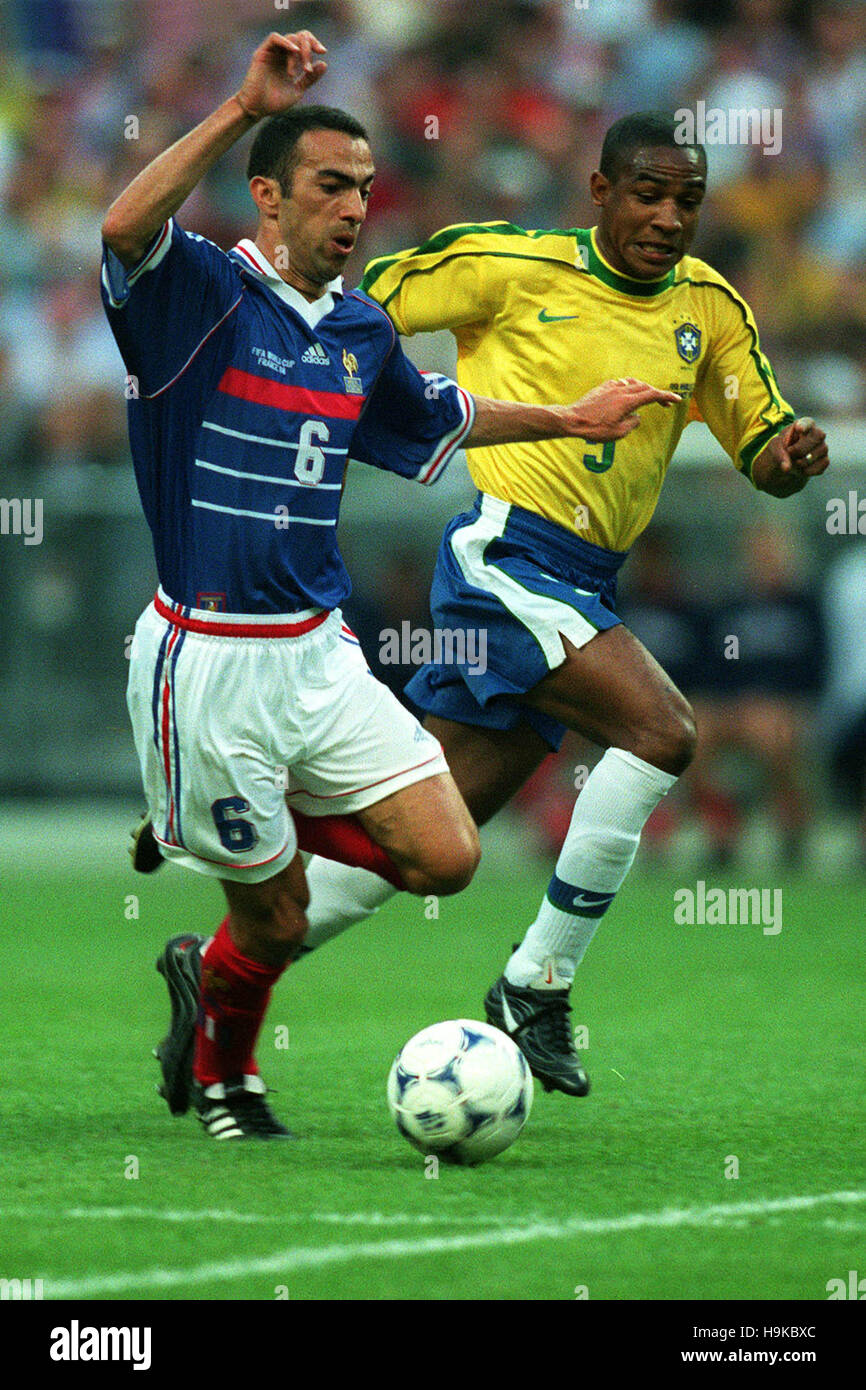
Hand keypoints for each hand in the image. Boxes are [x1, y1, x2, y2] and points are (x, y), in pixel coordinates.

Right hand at [235, 30, 327, 119]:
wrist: (257, 110)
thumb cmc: (275, 102)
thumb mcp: (298, 90)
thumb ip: (310, 78)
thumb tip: (324, 63)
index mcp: (289, 60)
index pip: (303, 42)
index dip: (314, 43)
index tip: (323, 52)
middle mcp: (280, 53)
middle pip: (298, 37)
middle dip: (309, 47)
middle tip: (310, 63)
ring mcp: (271, 52)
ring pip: (289, 38)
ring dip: (300, 50)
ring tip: (303, 68)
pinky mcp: (262, 53)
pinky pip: (274, 38)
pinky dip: (286, 42)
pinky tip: (295, 51)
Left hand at [565, 377, 681, 442]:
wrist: (572, 420)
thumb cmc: (594, 429)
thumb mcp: (618, 433)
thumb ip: (632, 423)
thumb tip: (636, 416)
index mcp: (627, 401)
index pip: (652, 395)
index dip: (667, 396)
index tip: (677, 399)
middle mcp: (621, 390)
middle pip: (645, 387)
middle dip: (657, 394)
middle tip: (665, 403)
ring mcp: (611, 387)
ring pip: (634, 383)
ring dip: (644, 389)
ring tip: (649, 398)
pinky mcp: (603, 387)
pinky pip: (621, 383)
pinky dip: (630, 387)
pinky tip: (628, 394)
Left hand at [753, 416, 828, 494]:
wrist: (789, 460)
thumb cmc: (783, 447)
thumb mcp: (776, 448)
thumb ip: (780, 456)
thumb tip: (786, 468)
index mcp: (805, 424)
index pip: (807, 423)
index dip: (804, 426)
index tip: (798, 428)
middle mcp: (818, 434)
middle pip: (817, 437)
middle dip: (800, 448)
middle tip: (790, 452)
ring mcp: (823, 447)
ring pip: (817, 454)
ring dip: (801, 462)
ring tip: (794, 461)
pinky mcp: (825, 461)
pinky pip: (818, 468)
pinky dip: (805, 471)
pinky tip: (800, 468)